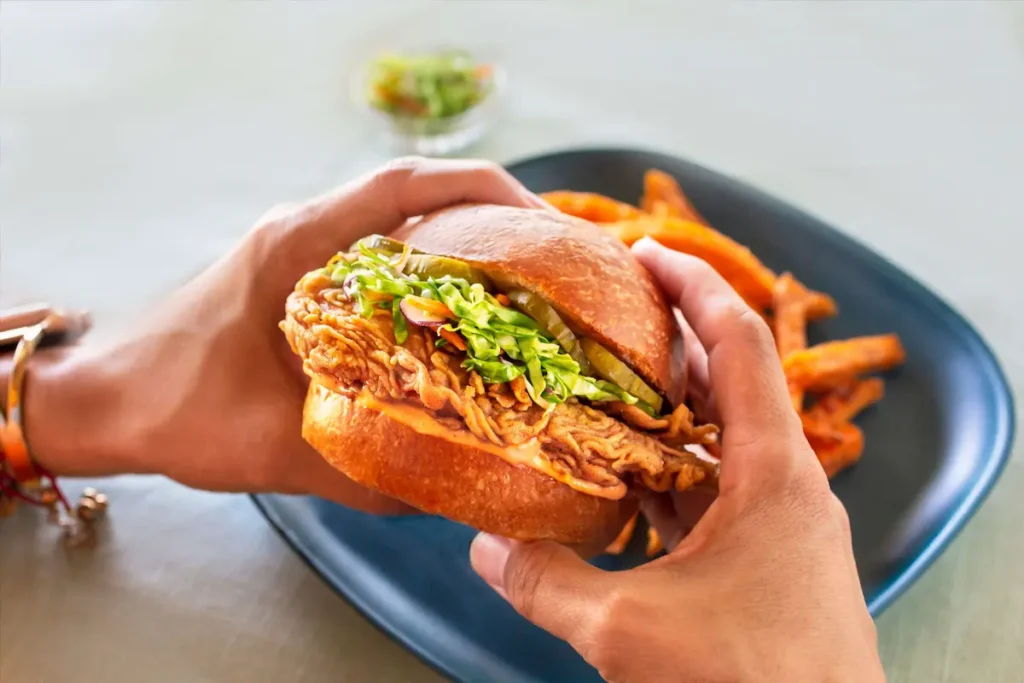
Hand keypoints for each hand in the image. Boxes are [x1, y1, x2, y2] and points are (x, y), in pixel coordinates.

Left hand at [18, 157, 546, 512]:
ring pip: (399, 230)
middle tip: (553, 262)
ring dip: (462, 247)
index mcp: (298, 248)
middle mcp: (305, 236)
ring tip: (523, 290)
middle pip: (415, 199)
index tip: (541, 219)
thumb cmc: (173, 408)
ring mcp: (302, 255)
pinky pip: (380, 265)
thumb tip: (448, 500)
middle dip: (491, 219)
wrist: (107, 400)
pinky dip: (427, 281)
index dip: (481, 190)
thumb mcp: (276, 449)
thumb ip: (362, 475)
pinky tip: (459, 328)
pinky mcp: (301, 283)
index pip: (402, 187)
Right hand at [469, 238, 883, 681]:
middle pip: (728, 387)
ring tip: (597, 395)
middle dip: (668, 348)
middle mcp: (787, 488)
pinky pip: (714, 501)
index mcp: (774, 474)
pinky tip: (618, 490)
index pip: (739, 345)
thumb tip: (484, 548)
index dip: (694, 287)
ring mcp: (781, 529)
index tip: (643, 252)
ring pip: (718, 448)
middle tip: (603, 319)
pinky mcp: (768, 567)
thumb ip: (548, 584)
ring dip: (663, 420)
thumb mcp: (629, 632)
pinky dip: (669, 482)